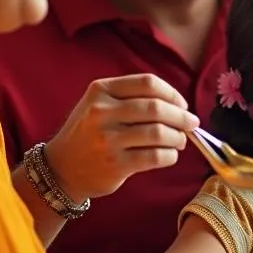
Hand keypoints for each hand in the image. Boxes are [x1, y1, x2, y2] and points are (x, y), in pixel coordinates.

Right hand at [45, 74, 200, 200]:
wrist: (60, 169)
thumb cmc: (89, 134)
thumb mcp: (98, 105)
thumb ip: (131, 98)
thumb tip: (179, 106)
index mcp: (100, 90)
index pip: (148, 83)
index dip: (172, 94)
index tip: (182, 104)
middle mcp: (102, 112)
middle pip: (156, 108)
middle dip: (181, 116)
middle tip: (192, 124)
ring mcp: (107, 139)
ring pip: (158, 132)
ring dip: (178, 137)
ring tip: (181, 141)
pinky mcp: (115, 164)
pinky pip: (155, 156)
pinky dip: (170, 155)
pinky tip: (170, 155)